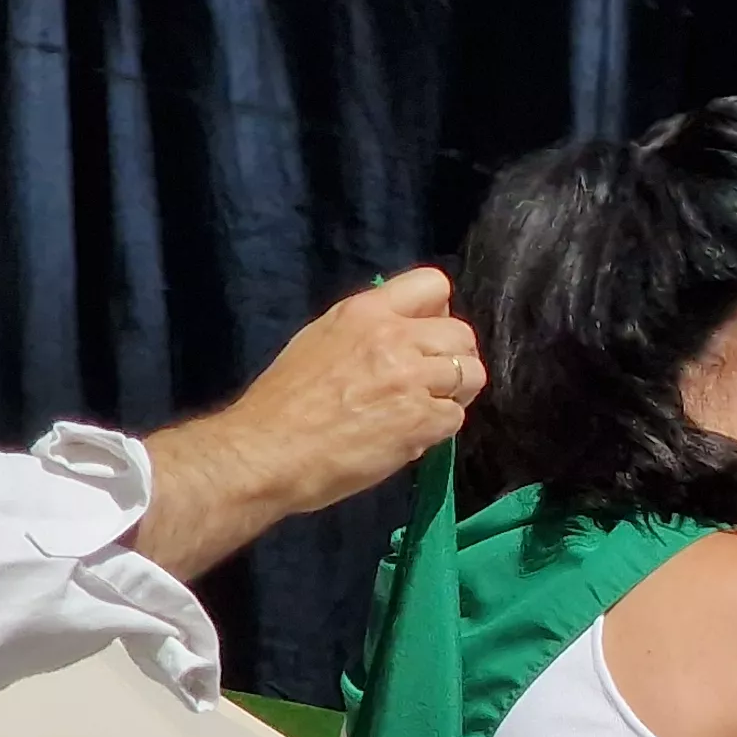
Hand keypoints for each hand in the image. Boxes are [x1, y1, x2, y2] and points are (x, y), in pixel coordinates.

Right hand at [138, 268, 477, 572]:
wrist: (265, 451)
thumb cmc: (283, 402)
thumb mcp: (320, 341)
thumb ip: (367, 332)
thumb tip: (407, 333)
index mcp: (364, 312)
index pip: (433, 284)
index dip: (440, 313)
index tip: (427, 336)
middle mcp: (393, 336)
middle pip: (462, 333)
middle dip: (454, 358)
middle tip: (430, 383)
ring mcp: (411, 377)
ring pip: (471, 374)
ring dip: (455, 394)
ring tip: (425, 409)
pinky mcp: (422, 419)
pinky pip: (456, 417)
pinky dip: (439, 429)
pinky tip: (410, 435)